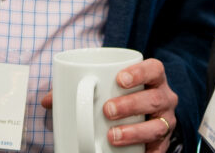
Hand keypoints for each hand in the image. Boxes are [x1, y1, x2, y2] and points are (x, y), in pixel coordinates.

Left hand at [41, 57, 177, 151]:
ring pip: (157, 126)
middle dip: (131, 104)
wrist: (144, 117)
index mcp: (153, 79)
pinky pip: (159, 150)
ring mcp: (166, 121)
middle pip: (154, 98)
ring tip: (112, 135)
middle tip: (107, 110)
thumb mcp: (109, 89)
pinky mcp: (163, 143)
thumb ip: (80, 89)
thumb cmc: (122, 98)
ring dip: (135, 131)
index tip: (119, 79)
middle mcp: (164, 98)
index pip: (154, 69)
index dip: (140, 72)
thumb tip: (48, 100)